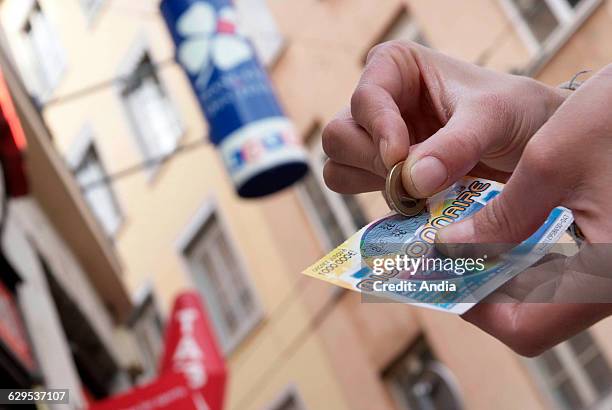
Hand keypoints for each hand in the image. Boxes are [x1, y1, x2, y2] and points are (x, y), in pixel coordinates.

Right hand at [322, 41, 565, 195]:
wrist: (529, 141)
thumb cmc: (514, 112)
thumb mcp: (491, 119)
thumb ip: (454, 146)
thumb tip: (409, 181)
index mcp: (394, 66)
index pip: (364, 99)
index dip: (379, 129)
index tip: (401, 156)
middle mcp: (377, 100)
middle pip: (339, 137)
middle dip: (372, 162)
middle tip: (412, 180)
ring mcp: (375, 138)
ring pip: (339, 167)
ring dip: (373, 184)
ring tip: (420, 189)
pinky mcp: (380, 170)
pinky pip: (356, 189)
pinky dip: (380, 200)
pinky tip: (418, 199)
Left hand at [436, 65, 611, 355]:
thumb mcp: (548, 166)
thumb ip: (499, 217)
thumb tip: (449, 247)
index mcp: (605, 274)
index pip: (526, 328)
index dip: (474, 308)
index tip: (441, 277)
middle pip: (534, 312)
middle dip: (482, 284)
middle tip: (443, 256)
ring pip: (546, 289)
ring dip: (501, 268)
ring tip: (461, 239)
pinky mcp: (610, 244)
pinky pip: (564, 265)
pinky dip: (526, 252)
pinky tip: (499, 226)